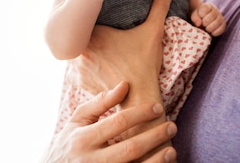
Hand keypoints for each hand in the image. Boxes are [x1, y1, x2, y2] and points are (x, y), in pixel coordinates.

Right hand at [43, 82, 177, 162]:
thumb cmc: (67, 145)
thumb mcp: (76, 122)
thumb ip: (99, 103)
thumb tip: (125, 85)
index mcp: (83, 139)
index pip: (118, 123)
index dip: (141, 113)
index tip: (158, 107)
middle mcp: (90, 161)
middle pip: (130, 148)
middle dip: (154, 136)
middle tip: (172, 126)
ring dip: (157, 161)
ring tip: (171, 150)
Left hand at [69, 0, 174, 102]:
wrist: (138, 99)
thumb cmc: (144, 65)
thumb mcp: (153, 32)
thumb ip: (159, 7)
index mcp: (93, 33)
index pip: (85, 16)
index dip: (91, 14)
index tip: (99, 13)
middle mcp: (80, 49)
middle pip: (79, 33)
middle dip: (87, 31)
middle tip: (100, 31)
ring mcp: (77, 67)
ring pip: (78, 50)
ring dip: (85, 49)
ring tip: (98, 47)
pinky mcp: (79, 82)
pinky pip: (78, 67)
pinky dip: (86, 65)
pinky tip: (98, 64)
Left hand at [191, 2, 225, 36]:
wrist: (205, 19)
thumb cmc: (199, 17)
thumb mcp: (194, 16)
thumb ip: (195, 18)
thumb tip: (199, 23)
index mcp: (208, 6)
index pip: (205, 9)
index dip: (201, 15)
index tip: (200, 17)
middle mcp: (216, 10)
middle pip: (211, 17)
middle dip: (204, 23)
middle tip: (203, 24)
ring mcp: (221, 17)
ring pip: (216, 23)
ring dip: (209, 28)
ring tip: (206, 28)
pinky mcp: (223, 24)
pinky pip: (221, 29)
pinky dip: (214, 33)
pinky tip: (211, 32)